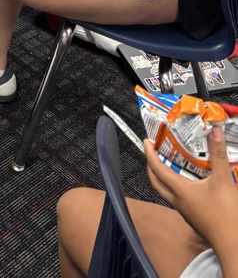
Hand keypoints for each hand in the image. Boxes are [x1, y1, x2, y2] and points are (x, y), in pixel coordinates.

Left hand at [145, 127, 237, 260]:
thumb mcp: (223, 180)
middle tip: (153, 151)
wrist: (233, 245)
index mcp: (179, 190)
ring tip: (170, 163)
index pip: (157, 169)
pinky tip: (190, 182)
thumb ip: (218, 155)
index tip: (146, 141)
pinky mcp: (194, 218)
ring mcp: (185, 211)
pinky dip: (177, 186)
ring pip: (167, 191)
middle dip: (151, 165)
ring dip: (164, 176)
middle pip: (156, 182)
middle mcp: (178, 201)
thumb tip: (214, 131)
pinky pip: (179, 198)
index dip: (150, 153)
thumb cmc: (226, 214)